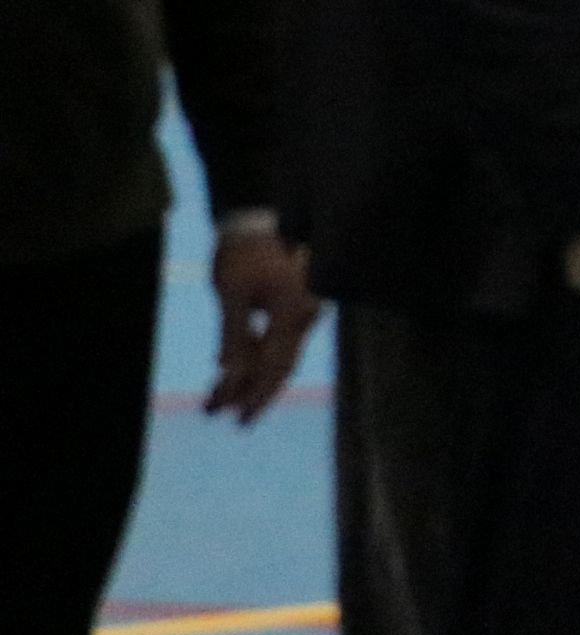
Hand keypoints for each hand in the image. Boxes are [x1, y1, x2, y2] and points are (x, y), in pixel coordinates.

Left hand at [204, 232, 322, 421]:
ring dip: (250, 376)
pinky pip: (279, 339)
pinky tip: (230, 366)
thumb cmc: (243, 253)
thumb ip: (233, 335)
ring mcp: (304, 311)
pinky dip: (256, 355)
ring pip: (279, 354)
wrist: (258, 217)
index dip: (256, 395)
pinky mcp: (296, 305)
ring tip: (219, 396)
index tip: (235, 418)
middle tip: (228, 418)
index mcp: (292, 313)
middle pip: (281, 365)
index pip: (275, 366)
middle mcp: (306, 315)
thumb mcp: (230, 294)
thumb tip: (227, 371)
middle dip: (252, 392)